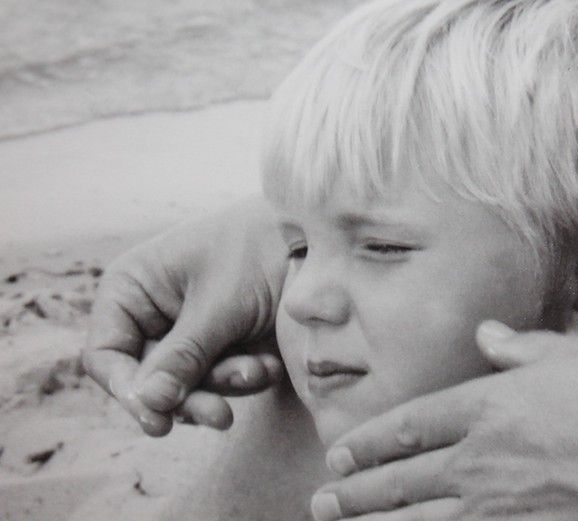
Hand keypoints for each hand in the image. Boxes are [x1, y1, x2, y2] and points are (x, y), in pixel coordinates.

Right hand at [81, 197, 286, 435]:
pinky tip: (270, 365)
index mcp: (132, 289)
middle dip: (189, 397)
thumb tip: (149, 403)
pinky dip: (246, 379)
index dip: (126, 390)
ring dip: (225, 385)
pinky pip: (221, 384)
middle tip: (221, 415)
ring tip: (259, 369)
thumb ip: (184, 356)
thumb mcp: (220, 305)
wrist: (315, 244)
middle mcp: (152, 315)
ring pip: (188, 389)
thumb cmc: (259, 252)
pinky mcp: (222, 348)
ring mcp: (188, 334)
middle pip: (148, 381)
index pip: (106, 354)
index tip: (157, 420)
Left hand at [311, 321, 577, 520]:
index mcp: (491, 406)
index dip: (372, 439)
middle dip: (358, 490)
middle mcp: (483, 457)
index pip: (413, 423)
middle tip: (323, 500)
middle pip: (404, 478)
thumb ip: (524, 346)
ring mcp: (501, 504)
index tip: (342, 451)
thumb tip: (488, 333)